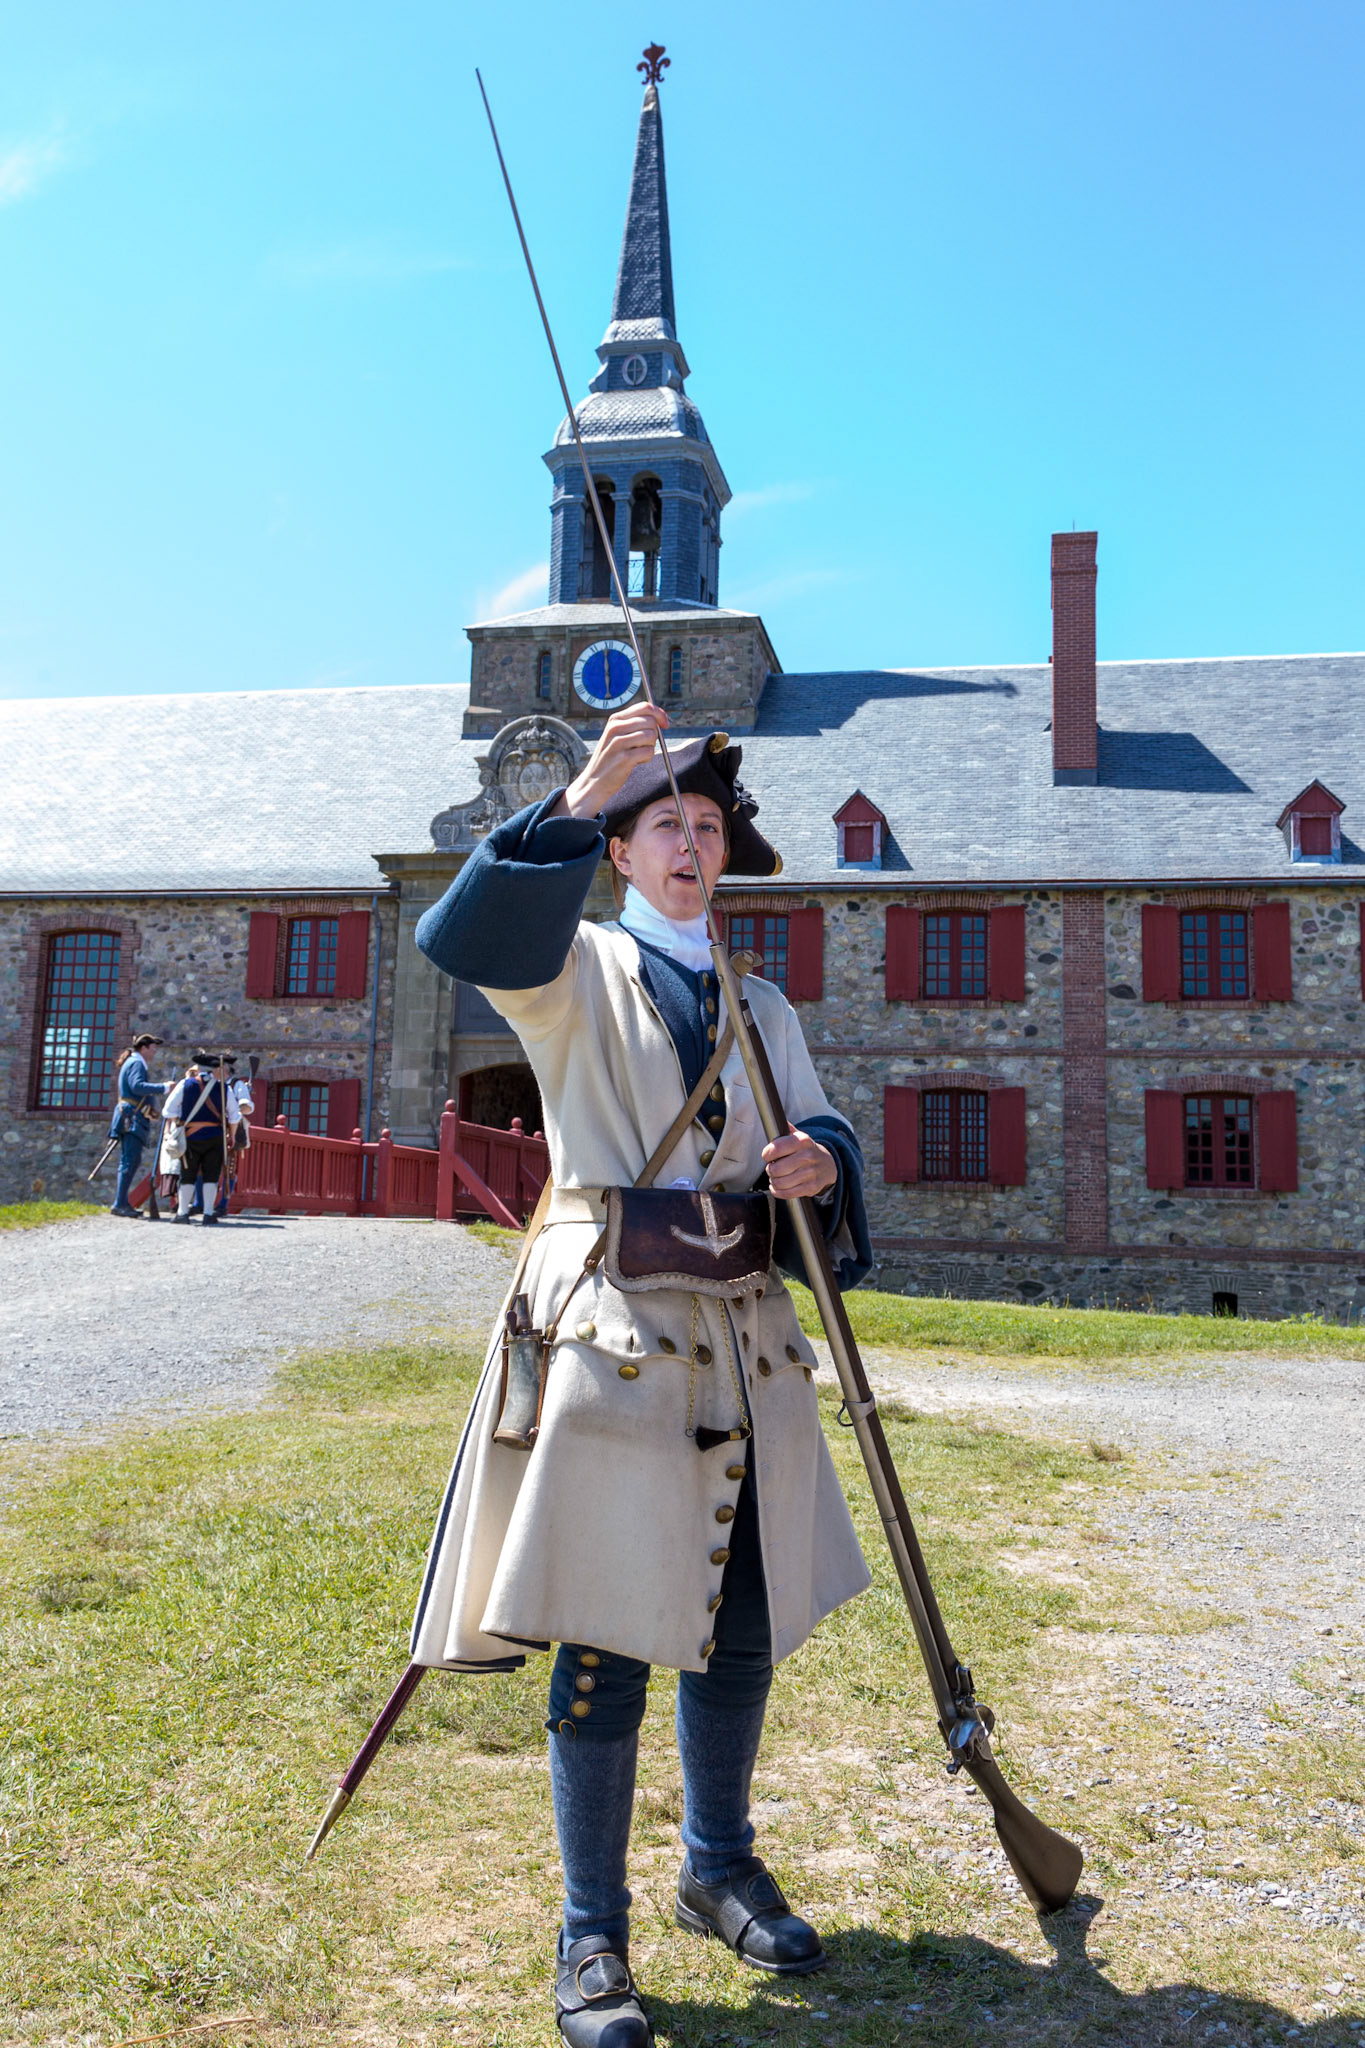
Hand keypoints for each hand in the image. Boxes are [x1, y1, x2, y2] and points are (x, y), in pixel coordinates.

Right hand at [555, 704, 669, 820]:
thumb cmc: (611, 757)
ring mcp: (619, 742)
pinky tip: (636, 762)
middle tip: (644, 745)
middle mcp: (615, 728)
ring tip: (637, 754)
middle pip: (651, 721)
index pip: (645, 707)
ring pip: (651, 736)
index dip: (659, 714)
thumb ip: (635, 723)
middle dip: (654, 733)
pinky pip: (649, 751)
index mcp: (615, 719)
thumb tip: (660, 717)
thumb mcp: (617, 734)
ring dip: (650, 747)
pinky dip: (647, 758)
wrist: (594, 781)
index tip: (665, 724)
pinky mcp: (624, 758)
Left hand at [761, 1124, 837, 1199]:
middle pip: (776, 1168)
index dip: (767, 1154)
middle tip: (772, 1168)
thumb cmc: (806, 1151)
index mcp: (803, 1141)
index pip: (776, 1148)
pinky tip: (778, 1187)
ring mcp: (810, 1173)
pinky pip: (787, 1193)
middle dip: (770, 1169)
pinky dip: (778, 1191)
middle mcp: (808, 1156)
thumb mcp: (799, 1137)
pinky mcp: (811, 1187)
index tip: (767, 1155)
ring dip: (774, 1181)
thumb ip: (786, 1130)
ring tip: (776, 1177)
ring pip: (780, 1182)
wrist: (828, 1165)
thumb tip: (774, 1119)